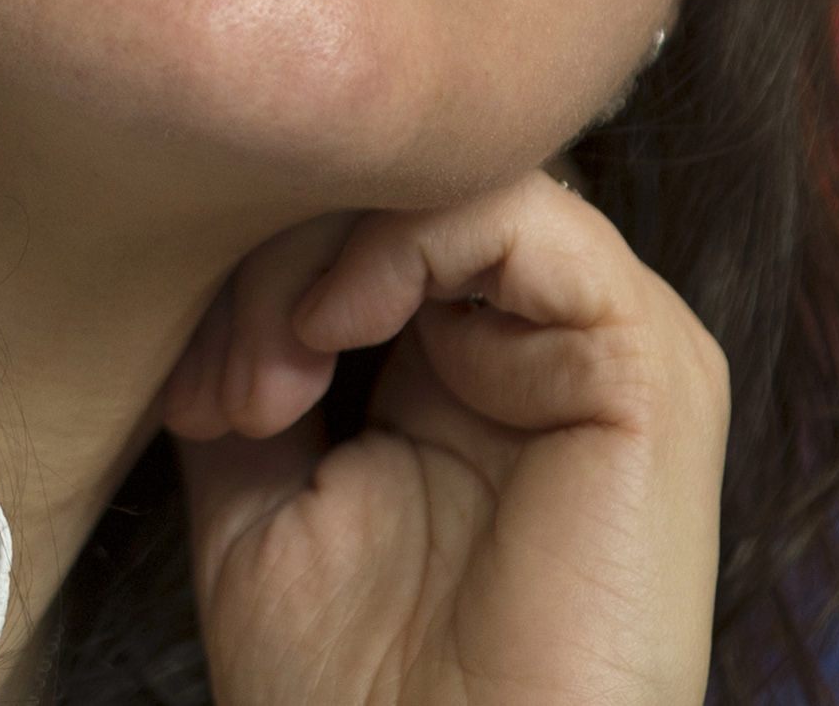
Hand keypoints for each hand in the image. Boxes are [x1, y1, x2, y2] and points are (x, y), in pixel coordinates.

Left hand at [155, 175, 727, 705]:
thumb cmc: (355, 696)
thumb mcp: (260, 504)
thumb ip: (254, 371)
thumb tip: (203, 268)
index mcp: (464, 370)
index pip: (367, 220)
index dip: (257, 262)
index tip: (185, 384)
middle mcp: (542, 344)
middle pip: (404, 189)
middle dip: (276, 254)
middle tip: (218, 380)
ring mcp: (607, 348)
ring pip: (456, 182)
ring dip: (327, 251)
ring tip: (268, 375)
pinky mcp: (653, 367)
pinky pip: (531, 217)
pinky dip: (411, 241)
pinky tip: (337, 324)